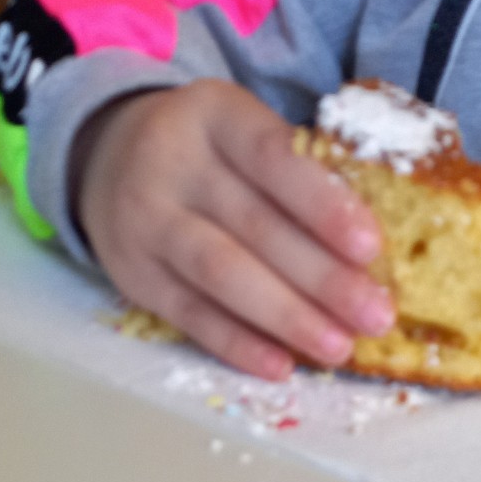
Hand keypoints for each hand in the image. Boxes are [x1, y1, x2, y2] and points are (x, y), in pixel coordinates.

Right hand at [74, 79, 394, 380]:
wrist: (104, 155)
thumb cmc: (210, 153)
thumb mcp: (242, 132)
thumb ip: (298, 172)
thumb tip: (377, 250)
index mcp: (214, 115)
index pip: (272, 158)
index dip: (323, 204)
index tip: (371, 247)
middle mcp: (172, 163)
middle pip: (255, 225)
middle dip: (322, 277)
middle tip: (376, 316)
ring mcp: (147, 221)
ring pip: (222, 273)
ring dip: (286, 316)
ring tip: (339, 347)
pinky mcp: (135, 275)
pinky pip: (191, 315)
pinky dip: (238, 344)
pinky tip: (281, 366)